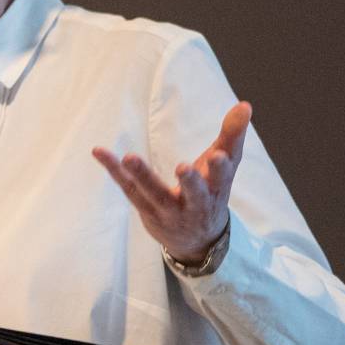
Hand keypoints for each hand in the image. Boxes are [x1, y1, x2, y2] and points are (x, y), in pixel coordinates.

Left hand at [92, 101, 251, 263]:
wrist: (196, 240)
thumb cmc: (212, 191)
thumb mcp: (225, 166)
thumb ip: (232, 135)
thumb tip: (245, 104)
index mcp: (217, 191)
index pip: (222, 179)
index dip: (220, 169)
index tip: (219, 155)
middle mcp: (195, 204)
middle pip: (194, 195)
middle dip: (190, 182)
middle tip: (183, 168)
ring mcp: (168, 210)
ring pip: (154, 194)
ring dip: (142, 176)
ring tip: (129, 158)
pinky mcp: (145, 209)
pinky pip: (128, 189)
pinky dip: (113, 170)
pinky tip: (99, 151)